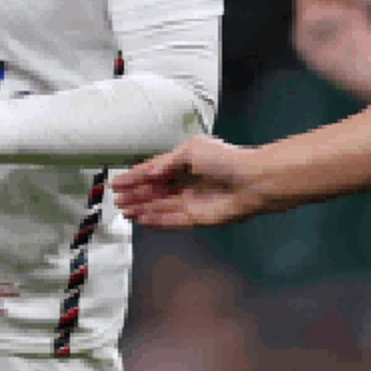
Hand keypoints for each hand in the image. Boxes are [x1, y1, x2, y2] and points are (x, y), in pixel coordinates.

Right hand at [111, 136, 275, 228]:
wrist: (252, 181)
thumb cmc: (227, 161)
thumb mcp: (192, 150)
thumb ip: (167, 162)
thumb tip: (150, 172)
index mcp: (185, 163)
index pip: (154, 171)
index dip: (135, 176)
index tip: (118, 182)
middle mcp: (187, 182)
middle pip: (155, 191)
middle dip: (135, 195)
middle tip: (117, 200)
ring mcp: (192, 201)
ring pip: (160, 207)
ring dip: (142, 208)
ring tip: (124, 211)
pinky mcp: (197, 218)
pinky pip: (171, 221)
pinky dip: (156, 220)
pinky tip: (142, 220)